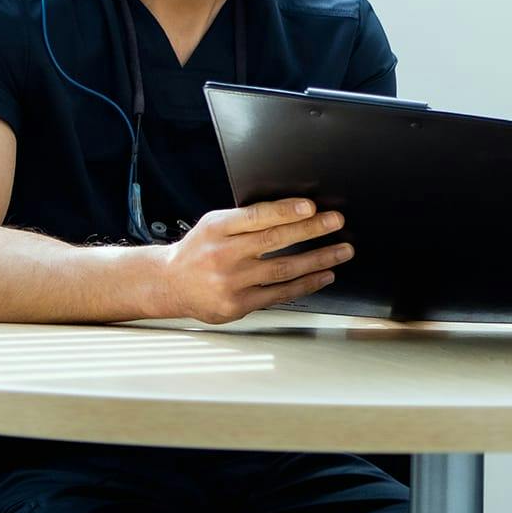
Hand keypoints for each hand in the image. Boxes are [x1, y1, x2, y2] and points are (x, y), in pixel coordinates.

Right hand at [160, 198, 353, 323]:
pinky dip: (306, 284)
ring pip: (283, 269)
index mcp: (216, 228)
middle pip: (274, 240)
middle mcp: (222, 255)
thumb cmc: (199, 250)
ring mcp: (231, 282)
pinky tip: (324, 275)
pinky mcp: (238, 305)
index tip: (311, 207)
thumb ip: (246, 220)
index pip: (255, 217)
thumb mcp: (214, 225)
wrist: (170, 284)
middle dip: (311, 230)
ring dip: (318, 259)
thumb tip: (294, 211)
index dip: (285, 211)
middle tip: (336, 223)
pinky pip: (280, 293)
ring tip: (342, 251)